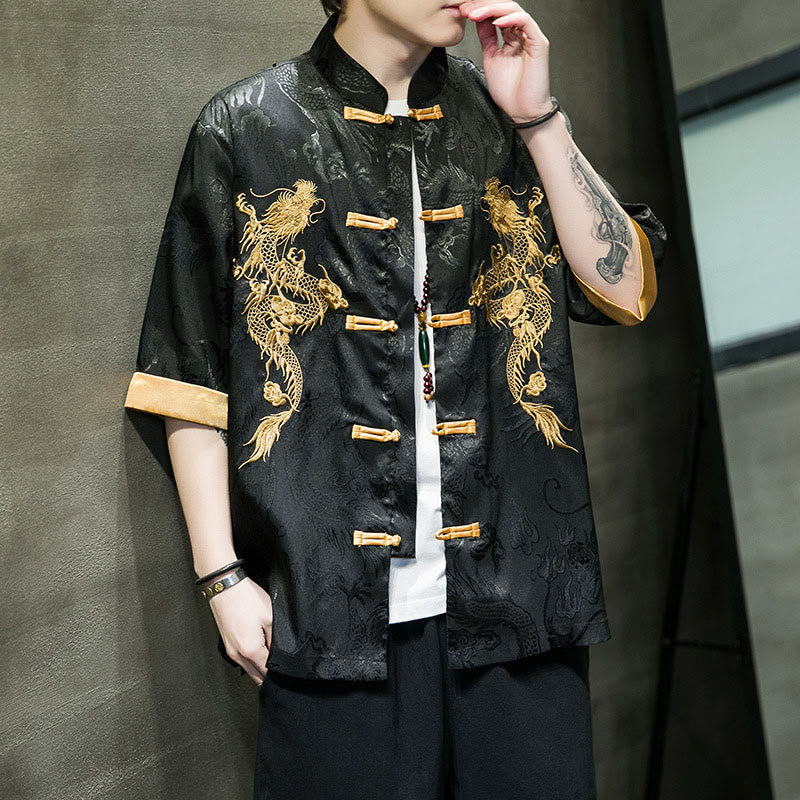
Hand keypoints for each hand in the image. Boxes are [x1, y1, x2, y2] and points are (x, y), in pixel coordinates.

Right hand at [208, 576, 272, 685]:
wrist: (224, 586)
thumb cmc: (246, 598)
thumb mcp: (270, 618)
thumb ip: (275, 640)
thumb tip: (278, 654)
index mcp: (250, 650)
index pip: (267, 673)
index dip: (278, 673)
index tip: (287, 668)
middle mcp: (238, 655)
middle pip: (256, 676)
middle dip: (269, 674)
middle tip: (281, 665)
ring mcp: (230, 650)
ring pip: (248, 669)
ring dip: (259, 667)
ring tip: (271, 655)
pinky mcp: (227, 644)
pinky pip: (241, 660)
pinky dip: (251, 660)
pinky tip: (259, 648)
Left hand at [459, 1, 552, 122]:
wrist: (523, 111)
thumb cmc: (510, 92)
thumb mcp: (491, 58)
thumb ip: (487, 39)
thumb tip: (477, 20)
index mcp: (511, 37)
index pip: (495, 14)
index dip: (479, 10)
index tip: (462, 11)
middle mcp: (522, 34)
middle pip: (503, 8)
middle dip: (482, 6)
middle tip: (465, 8)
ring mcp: (531, 37)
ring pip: (513, 10)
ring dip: (491, 9)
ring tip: (474, 14)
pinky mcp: (539, 43)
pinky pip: (525, 22)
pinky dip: (509, 18)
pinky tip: (495, 22)